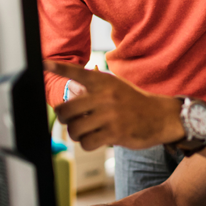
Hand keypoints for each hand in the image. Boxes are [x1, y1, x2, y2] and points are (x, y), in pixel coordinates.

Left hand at [45, 61, 183, 150]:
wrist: (161, 116)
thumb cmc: (134, 103)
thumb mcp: (116, 87)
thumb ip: (94, 90)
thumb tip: (68, 101)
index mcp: (104, 82)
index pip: (77, 73)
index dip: (59, 67)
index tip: (44, 62)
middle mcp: (105, 96)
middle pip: (65, 110)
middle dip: (64, 119)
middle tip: (71, 121)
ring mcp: (109, 115)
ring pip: (74, 129)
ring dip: (76, 134)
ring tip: (86, 131)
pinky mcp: (114, 132)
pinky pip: (86, 142)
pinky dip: (87, 144)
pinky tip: (96, 139)